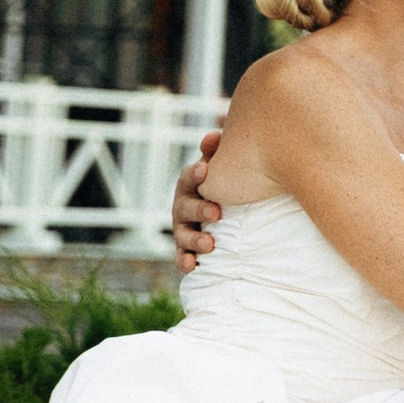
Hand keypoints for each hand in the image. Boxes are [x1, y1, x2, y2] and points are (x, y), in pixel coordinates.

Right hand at [172, 122, 223, 271]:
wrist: (221, 211)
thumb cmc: (223, 183)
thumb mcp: (220, 167)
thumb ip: (216, 152)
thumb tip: (213, 136)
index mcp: (190, 184)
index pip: (189, 177)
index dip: (196, 174)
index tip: (205, 170)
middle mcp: (182, 206)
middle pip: (185, 207)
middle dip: (199, 210)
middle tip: (216, 213)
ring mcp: (182, 228)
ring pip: (183, 235)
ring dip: (194, 240)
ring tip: (210, 244)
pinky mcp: (185, 250)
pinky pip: (180, 258)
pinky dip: (184, 262)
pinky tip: (192, 266)